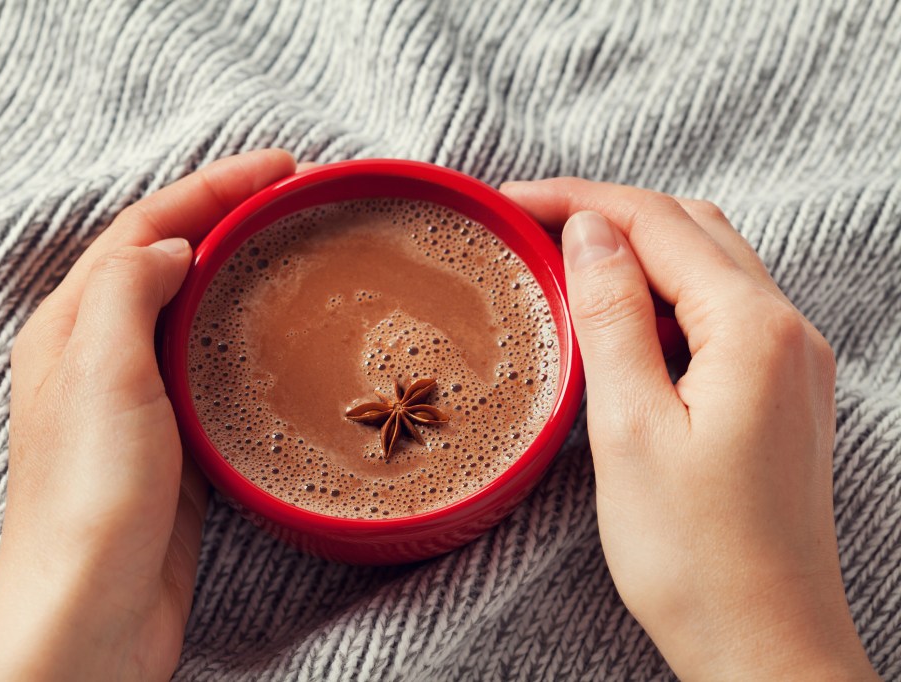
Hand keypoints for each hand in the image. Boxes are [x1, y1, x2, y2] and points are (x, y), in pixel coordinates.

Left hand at [0, 150, 297, 680]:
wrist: (93, 612)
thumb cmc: (89, 499)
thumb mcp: (100, 372)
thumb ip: (127, 290)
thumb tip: (170, 242)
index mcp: (71, 325)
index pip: (143, 226)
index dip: (212, 188)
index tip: (278, 169)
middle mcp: (97, 353)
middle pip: (165, 258)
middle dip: (226, 215)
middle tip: (292, 197)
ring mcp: (135, 397)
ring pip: (189, 308)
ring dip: (236, 269)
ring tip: (290, 248)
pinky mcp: (172, 440)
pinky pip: (207, 363)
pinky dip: (241, 332)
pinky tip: (275, 336)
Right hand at [501, 179, 877, 680]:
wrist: (764, 643)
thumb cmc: (696, 556)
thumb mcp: (631, 428)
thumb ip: (612, 315)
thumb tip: (589, 231)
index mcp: (753, 329)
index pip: (657, 221)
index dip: (577, 200)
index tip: (509, 204)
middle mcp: (787, 330)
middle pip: (690, 227)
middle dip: (607, 211)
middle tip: (528, 225)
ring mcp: (789, 360)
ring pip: (707, 264)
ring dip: (635, 250)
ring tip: (562, 264)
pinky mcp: (777, 390)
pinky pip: (718, 311)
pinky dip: (662, 296)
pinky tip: (618, 322)